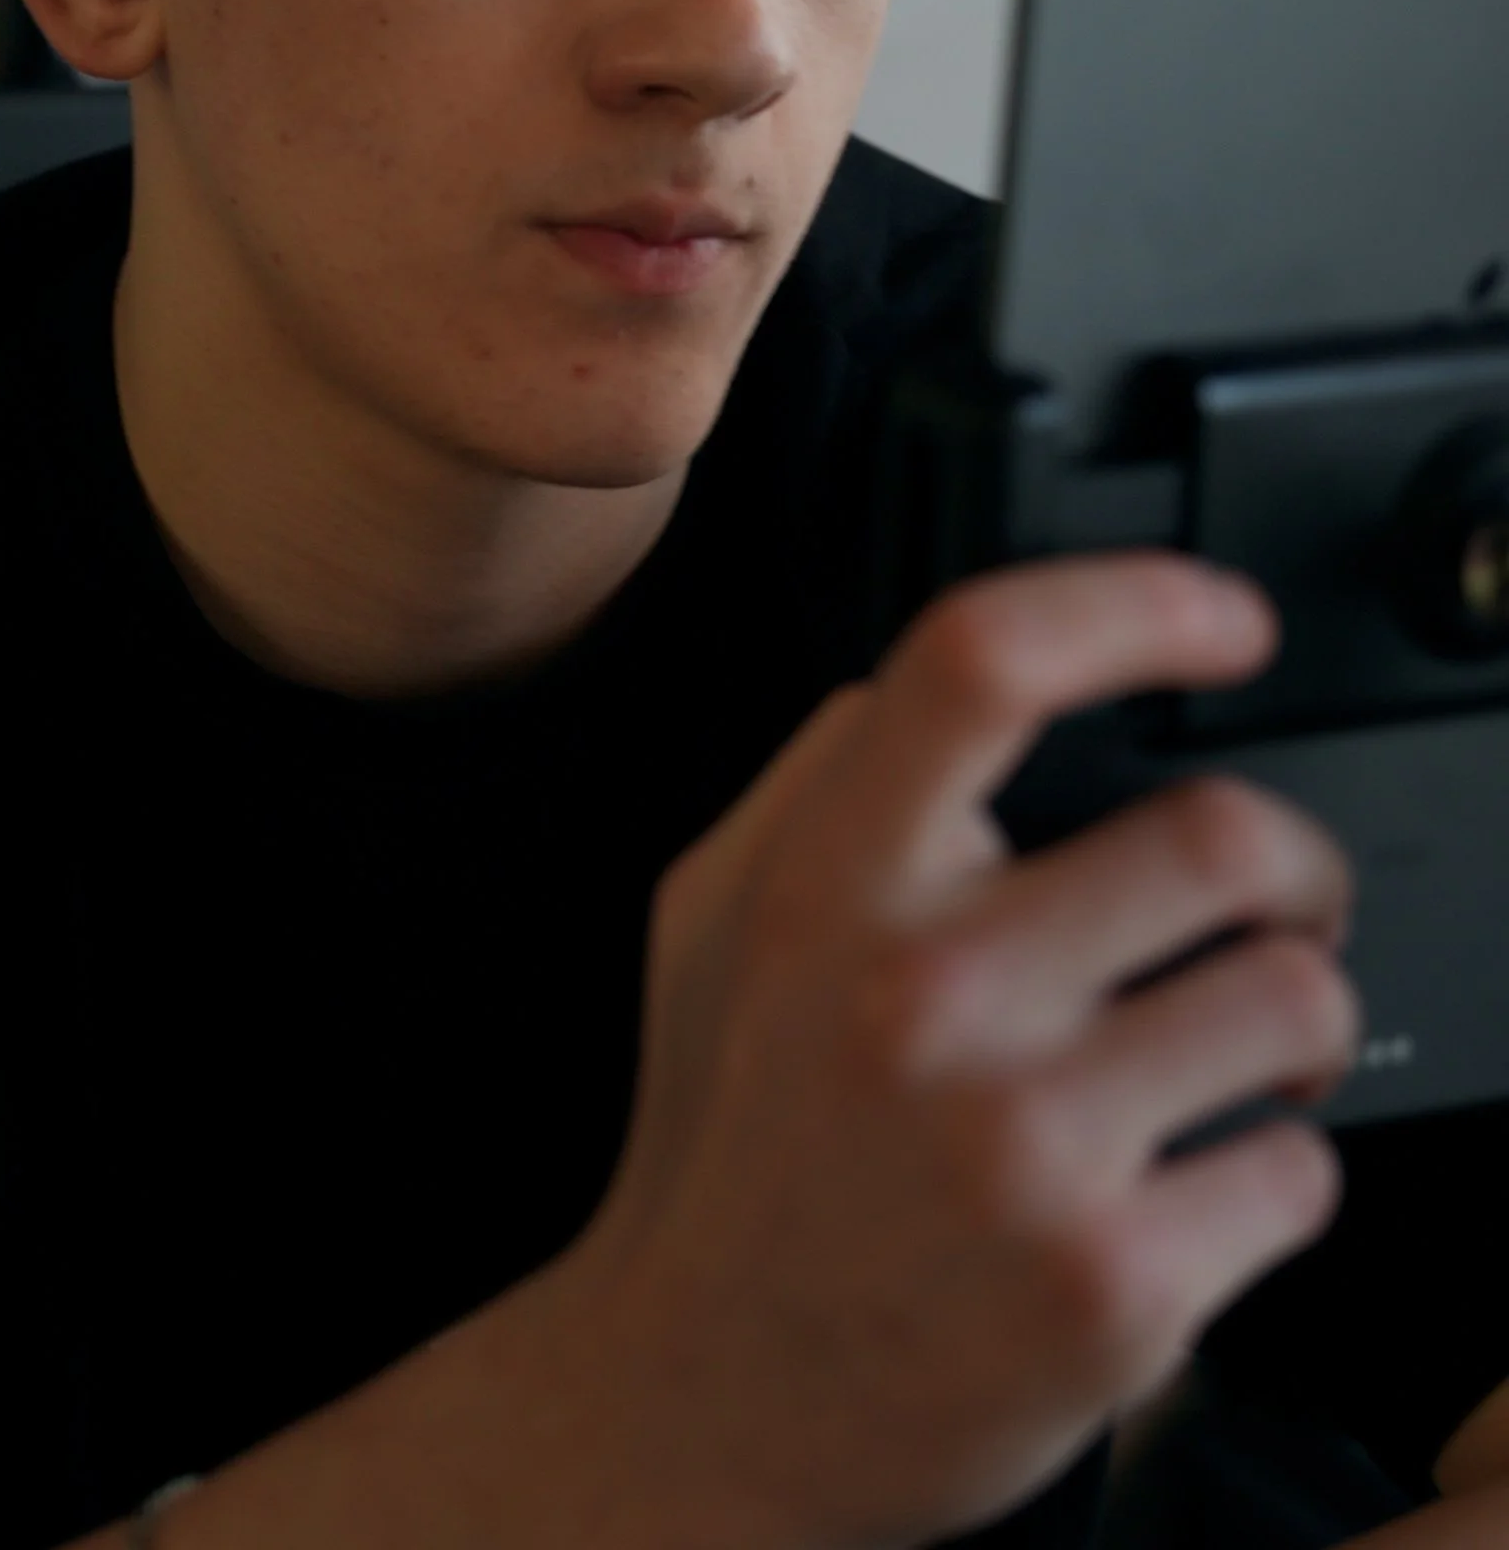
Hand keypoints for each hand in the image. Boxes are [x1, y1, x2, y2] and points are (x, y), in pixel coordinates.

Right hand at [556, 553, 1357, 1548]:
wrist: (703, 1398)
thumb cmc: (724, 1146)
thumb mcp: (710, 915)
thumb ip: (820, 776)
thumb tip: (961, 678)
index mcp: (828, 883)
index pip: (987, 661)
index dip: (1134, 604)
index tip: (1217, 621)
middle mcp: (925, 998)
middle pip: (1218, 835)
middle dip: (1292, 863)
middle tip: (1278, 896)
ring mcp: (1024, 1149)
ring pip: (1291, 1000)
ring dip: (1300, 1018)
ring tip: (1244, 1050)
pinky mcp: (1113, 1289)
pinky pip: (1300, 1176)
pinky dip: (1275, 1170)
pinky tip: (1192, 1180)